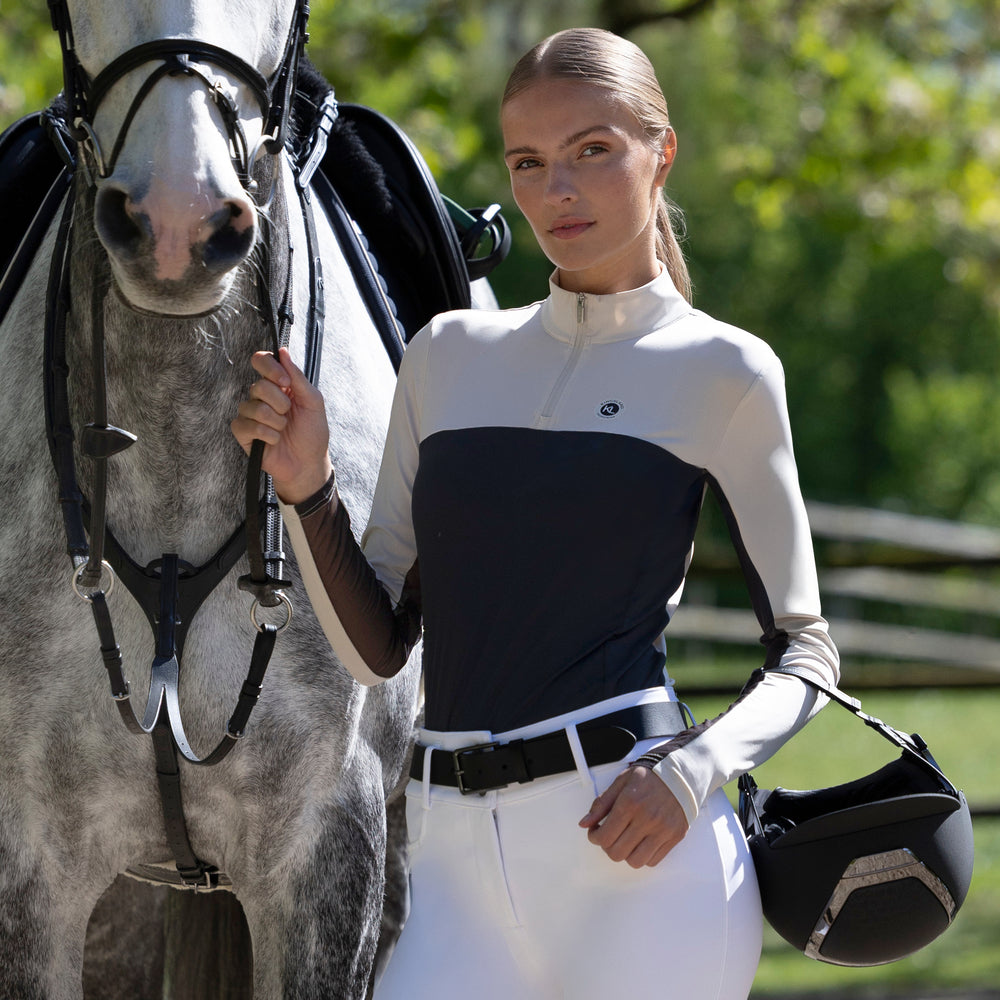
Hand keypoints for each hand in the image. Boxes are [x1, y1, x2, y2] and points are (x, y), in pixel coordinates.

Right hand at [230, 347, 332, 503]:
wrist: (309, 464)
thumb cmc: (312, 433)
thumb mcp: (313, 402)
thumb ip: (297, 377)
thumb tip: (283, 351)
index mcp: (278, 385)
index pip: (261, 361)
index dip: (270, 368)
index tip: (285, 382)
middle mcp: (261, 397)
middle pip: (258, 386)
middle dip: (280, 403)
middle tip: (289, 415)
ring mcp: (250, 414)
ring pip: (253, 407)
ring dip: (276, 421)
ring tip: (283, 430)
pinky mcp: (243, 433)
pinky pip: (246, 425)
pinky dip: (267, 434)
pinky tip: (274, 440)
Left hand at [579, 765, 688, 867]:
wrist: (681, 774)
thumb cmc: (650, 776)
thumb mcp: (621, 782)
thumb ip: (601, 803)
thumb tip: (585, 823)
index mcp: (630, 803)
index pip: (604, 837)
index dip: (594, 837)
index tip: (596, 832)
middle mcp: (647, 819)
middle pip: (617, 853)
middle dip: (607, 847)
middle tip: (609, 836)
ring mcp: (662, 830)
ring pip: (635, 861)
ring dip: (626, 854)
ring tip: (625, 840)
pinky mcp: (674, 837)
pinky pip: (653, 861)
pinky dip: (643, 856)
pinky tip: (640, 842)